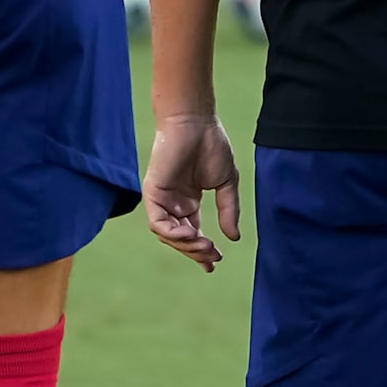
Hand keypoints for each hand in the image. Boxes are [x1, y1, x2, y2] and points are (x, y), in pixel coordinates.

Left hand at [143, 112, 242, 269]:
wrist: (196, 122)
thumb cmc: (211, 145)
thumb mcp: (227, 183)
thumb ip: (229, 210)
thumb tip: (233, 238)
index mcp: (188, 201)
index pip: (191, 233)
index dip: (201, 251)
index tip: (214, 264)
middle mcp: (173, 202)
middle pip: (180, 238)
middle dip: (196, 252)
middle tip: (214, 256)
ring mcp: (161, 198)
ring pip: (167, 235)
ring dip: (186, 246)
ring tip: (205, 246)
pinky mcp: (152, 192)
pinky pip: (157, 223)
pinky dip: (172, 234)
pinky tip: (190, 234)